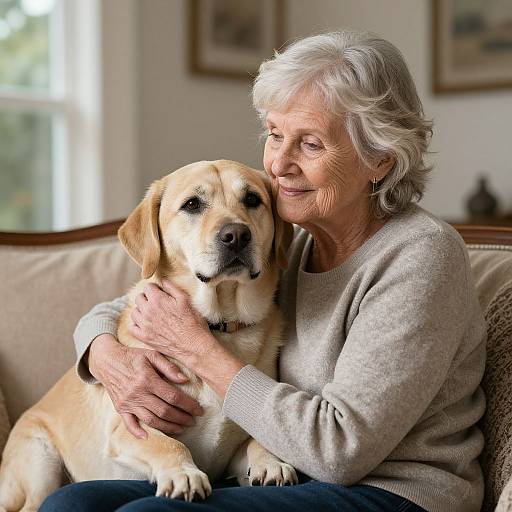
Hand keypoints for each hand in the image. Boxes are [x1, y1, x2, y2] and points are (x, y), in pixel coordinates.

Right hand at [88, 334, 202, 438]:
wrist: (107, 360)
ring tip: (181, 428)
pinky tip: (149, 437)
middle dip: (181, 418)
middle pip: (164, 411)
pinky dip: (138, 432)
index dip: (188, 405)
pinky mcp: (120, 408)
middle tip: (193, 421)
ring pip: (151, 420)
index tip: (198, 410)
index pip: (173, 396)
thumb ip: (168, 367)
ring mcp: (128, 403)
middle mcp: (138, 393)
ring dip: (168, 427)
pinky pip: (129, 424)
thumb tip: (184, 380)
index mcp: (148, 379)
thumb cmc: (133, 356)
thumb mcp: (152, 354)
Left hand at [129, 280, 213, 362]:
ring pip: (134, 312)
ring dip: (141, 310)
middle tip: (157, 303)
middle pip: (139, 298)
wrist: (193, 345)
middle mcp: (148, 311)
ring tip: (152, 313)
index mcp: (158, 300)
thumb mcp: (186, 300)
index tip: (161, 292)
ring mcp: (145, 325)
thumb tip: (163, 281)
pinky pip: (132, 327)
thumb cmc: (193, 322)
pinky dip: (136, 324)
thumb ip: (172, 288)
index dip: (155, 288)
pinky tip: (145, 324)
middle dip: (147, 298)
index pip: (148, 287)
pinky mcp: (144, 337)